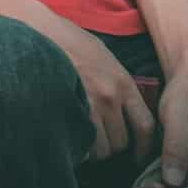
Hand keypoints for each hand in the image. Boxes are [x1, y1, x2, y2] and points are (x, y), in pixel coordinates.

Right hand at [41, 15, 156, 163]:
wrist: (41, 32)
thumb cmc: (71, 42)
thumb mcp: (105, 58)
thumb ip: (118, 85)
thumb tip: (125, 113)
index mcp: (123, 83)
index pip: (145, 126)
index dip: (143, 147)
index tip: (138, 155)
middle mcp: (109, 97)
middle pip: (120, 143)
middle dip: (111, 145)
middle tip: (100, 137)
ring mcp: (87, 106)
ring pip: (100, 150)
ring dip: (93, 149)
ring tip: (83, 136)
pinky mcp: (65, 112)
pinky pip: (78, 146)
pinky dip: (76, 147)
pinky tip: (69, 136)